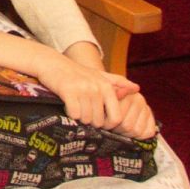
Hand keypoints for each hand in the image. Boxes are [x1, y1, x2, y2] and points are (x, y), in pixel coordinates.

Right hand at [39, 48, 154, 138]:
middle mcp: (97, 88)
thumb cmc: (77, 72)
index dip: (108, 125)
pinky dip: (70, 113)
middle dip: (90, 120)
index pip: (116, 117)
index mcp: (107, 87)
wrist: (52, 63)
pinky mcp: (69, 91)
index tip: (100, 122)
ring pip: (87, 119)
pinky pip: (74, 114)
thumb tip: (137, 88)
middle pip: (99, 121)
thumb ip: (119, 83)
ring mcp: (83, 89)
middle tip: (83, 110)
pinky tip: (67, 105)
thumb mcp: (99, 75)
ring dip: (80, 117)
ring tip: (75, 106)